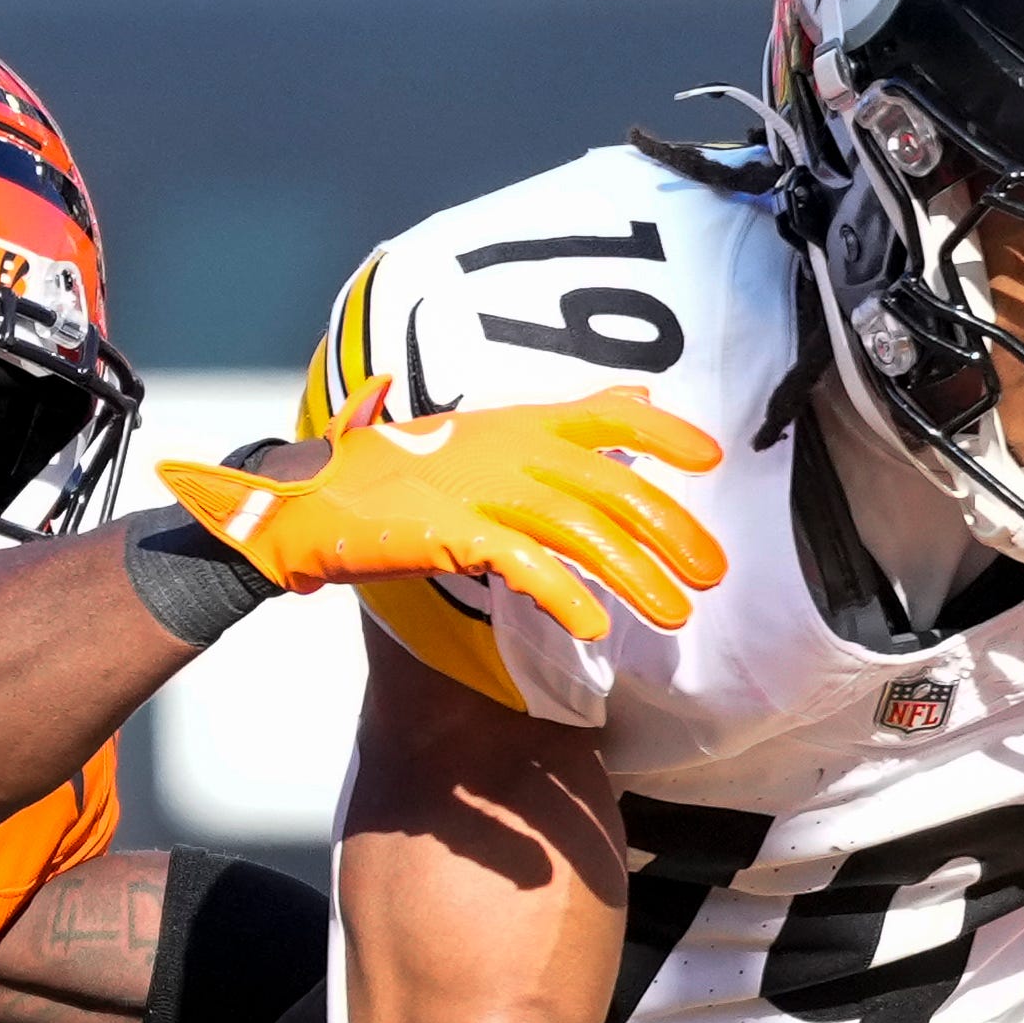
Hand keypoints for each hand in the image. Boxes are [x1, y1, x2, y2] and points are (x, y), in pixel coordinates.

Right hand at [152, 380, 725, 637]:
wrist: (310, 497)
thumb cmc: (390, 475)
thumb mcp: (477, 438)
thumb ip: (550, 424)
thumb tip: (626, 396)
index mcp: (516, 423)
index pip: (608, 414)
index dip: (664, 431)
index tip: (711, 459)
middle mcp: (509, 449)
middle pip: (612, 486)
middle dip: (670, 531)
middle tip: (713, 573)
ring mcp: (482, 490)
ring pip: (581, 532)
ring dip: (634, 576)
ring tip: (674, 615)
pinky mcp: (453, 534)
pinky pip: (524, 566)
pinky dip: (563, 596)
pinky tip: (594, 626)